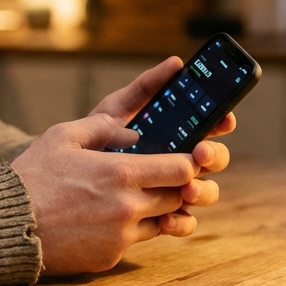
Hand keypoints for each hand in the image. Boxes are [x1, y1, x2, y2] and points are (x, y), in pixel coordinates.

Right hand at [11, 57, 234, 274]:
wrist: (8, 228)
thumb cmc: (32, 178)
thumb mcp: (61, 137)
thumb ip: (101, 127)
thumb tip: (133, 132)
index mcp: (121, 173)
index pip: (182, 169)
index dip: (187, 163)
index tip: (180, 159)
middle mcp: (128, 207)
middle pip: (178, 197)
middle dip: (172, 187)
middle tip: (155, 178)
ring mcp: (122, 236)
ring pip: (161, 221)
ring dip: (153, 210)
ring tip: (125, 198)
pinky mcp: (111, 257)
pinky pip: (135, 241)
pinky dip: (128, 231)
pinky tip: (102, 220)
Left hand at [89, 57, 233, 237]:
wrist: (62, 178)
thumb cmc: (94, 138)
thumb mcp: (116, 109)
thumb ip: (145, 87)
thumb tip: (176, 63)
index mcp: (176, 134)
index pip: (210, 126)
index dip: (222, 121)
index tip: (223, 118)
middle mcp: (180, 163)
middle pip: (213, 159)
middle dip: (214, 156)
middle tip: (200, 153)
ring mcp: (173, 190)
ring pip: (204, 192)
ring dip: (203, 191)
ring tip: (187, 189)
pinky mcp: (160, 216)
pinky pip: (183, 222)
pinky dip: (181, 222)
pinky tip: (168, 219)